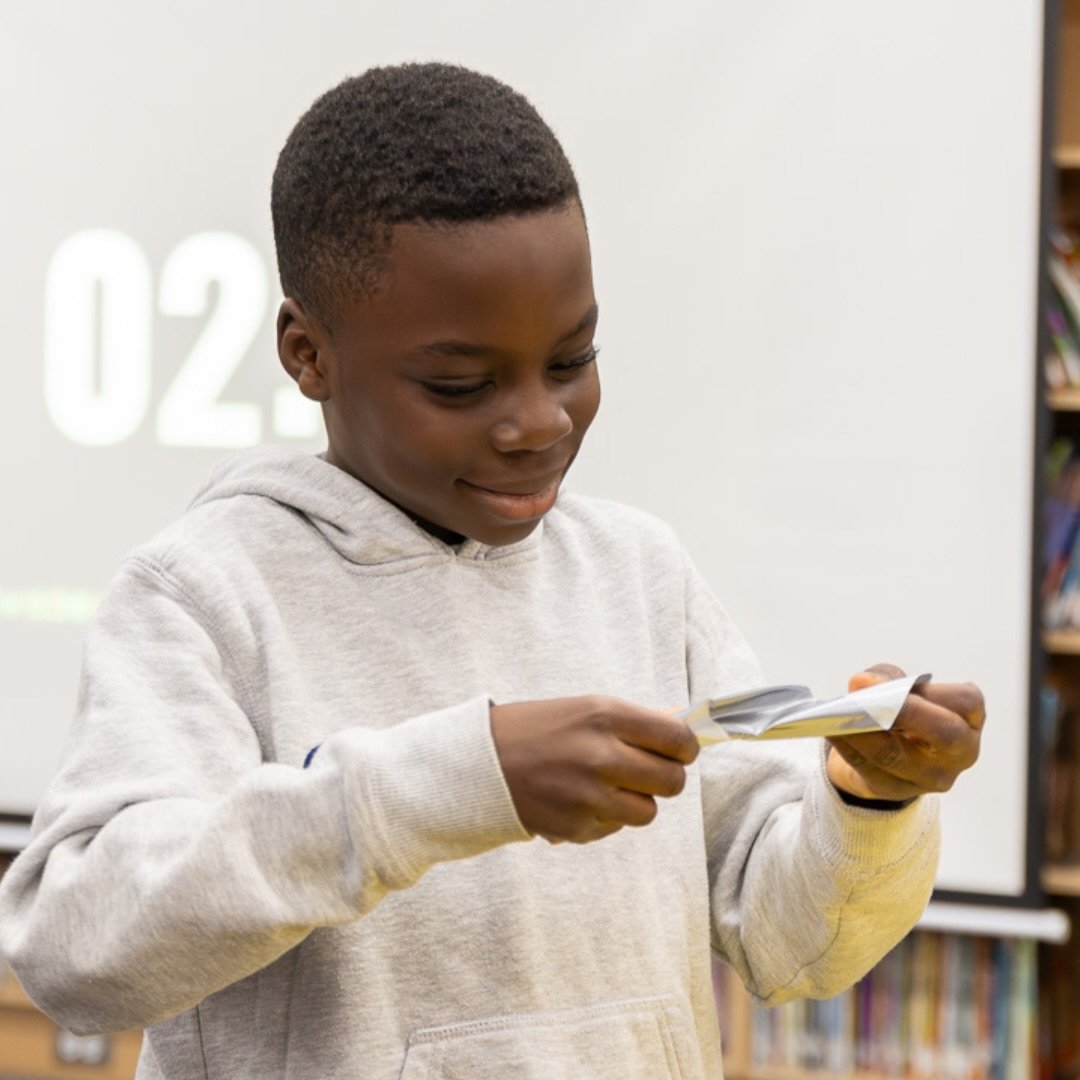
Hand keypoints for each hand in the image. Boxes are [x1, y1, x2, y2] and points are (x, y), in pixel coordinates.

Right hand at [490, 696, 699, 843]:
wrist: (479, 763)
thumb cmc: (536, 729)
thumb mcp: (584, 709)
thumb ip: (634, 721)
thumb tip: (683, 725)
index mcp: (605, 716)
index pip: (678, 739)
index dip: (685, 747)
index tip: (678, 750)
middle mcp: (601, 755)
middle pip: (673, 781)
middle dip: (665, 777)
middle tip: (645, 770)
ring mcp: (589, 796)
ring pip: (648, 811)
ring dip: (635, 801)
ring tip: (606, 785)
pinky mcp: (577, 827)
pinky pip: (616, 827)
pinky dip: (605, 817)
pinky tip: (578, 799)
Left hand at [826, 663, 984, 801]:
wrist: (888, 751)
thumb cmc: (903, 711)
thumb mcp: (901, 686)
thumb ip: (887, 677)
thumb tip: (863, 683)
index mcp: (969, 720)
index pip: (966, 702)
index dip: (929, 692)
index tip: (893, 684)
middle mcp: (959, 753)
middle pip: (942, 734)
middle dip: (903, 713)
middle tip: (867, 699)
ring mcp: (930, 777)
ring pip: (895, 755)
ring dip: (861, 732)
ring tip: (837, 715)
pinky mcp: (896, 790)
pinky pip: (868, 769)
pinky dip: (847, 747)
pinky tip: (832, 731)